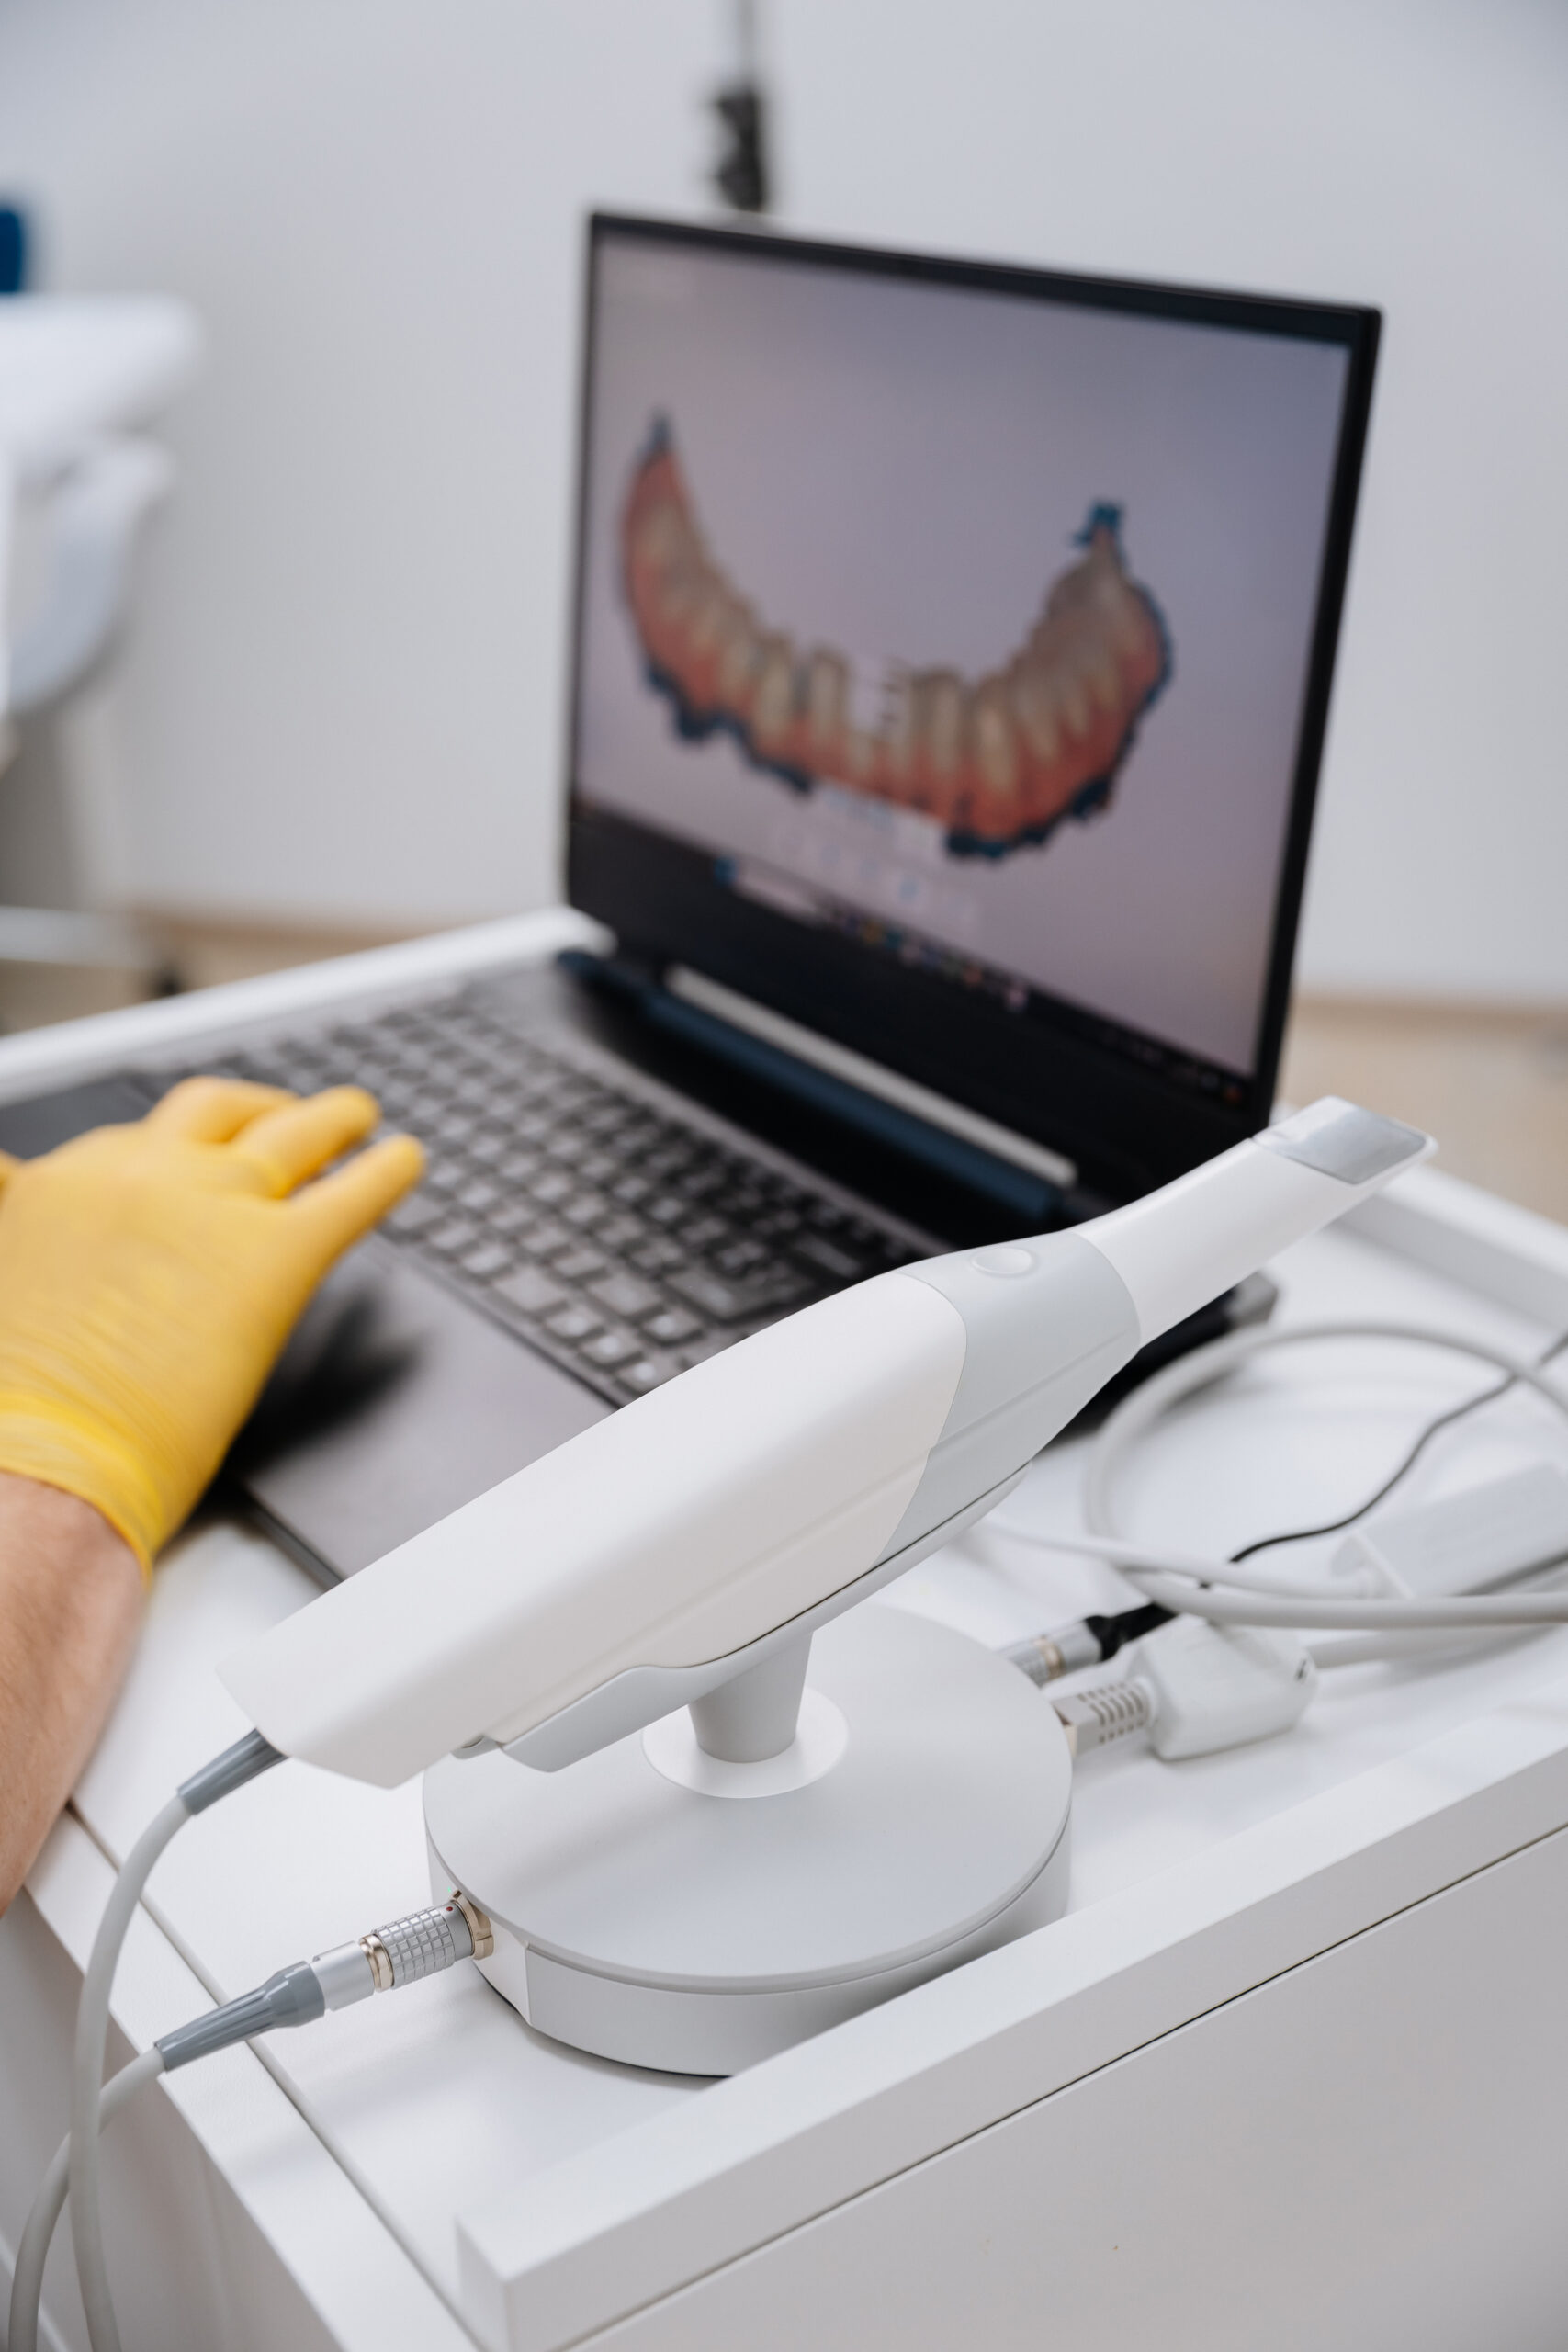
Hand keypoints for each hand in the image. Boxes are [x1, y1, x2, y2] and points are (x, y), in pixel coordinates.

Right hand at [0, 1078, 423, 1570]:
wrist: (37, 1462)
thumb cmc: (17, 1408)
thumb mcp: (4, 1277)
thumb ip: (22, 1226)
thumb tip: (14, 1183)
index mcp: (66, 1185)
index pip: (139, 1142)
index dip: (180, 1150)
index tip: (200, 1157)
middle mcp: (143, 1176)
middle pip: (215, 1111)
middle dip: (256, 1109)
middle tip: (287, 1118)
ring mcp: (214, 1207)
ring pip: (291, 1133)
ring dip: (332, 1119)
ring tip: (355, 1116)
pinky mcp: (277, 1256)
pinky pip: (350, 1195)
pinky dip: (387, 1172)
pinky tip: (406, 1162)